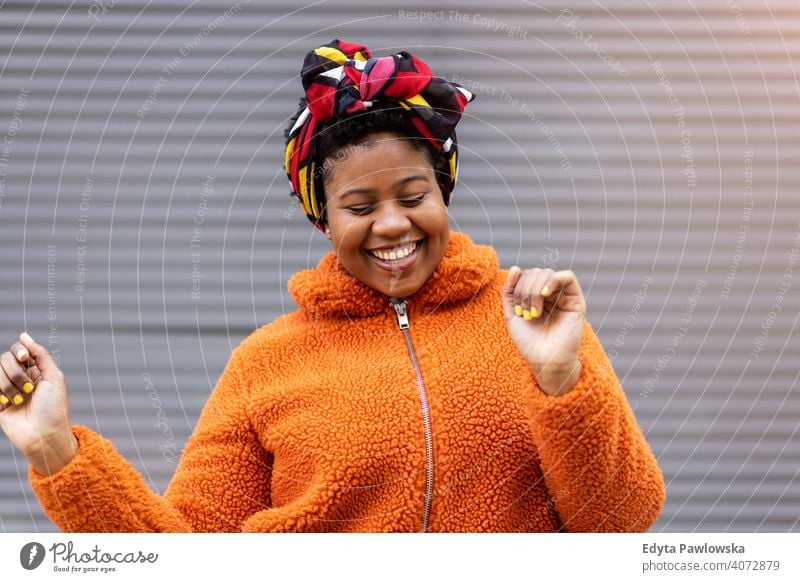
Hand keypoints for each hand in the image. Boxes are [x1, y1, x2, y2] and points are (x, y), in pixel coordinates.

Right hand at [0, 332, 76, 474]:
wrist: (43, 435)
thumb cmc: (53, 408)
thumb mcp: (54, 377)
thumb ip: (40, 355)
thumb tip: (24, 335)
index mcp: (36, 370)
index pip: (19, 350)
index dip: (19, 350)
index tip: (24, 357)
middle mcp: (20, 378)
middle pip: (5, 359)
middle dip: (16, 372)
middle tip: (28, 389)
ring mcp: (7, 390)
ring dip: (9, 386)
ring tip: (21, 400)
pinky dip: (0, 393)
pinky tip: (7, 404)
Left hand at [502, 266, 585, 395]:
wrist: (544, 361)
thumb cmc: (528, 342)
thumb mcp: (511, 315)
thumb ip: (509, 291)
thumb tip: (515, 268)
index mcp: (535, 297)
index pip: (525, 276)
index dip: (517, 287)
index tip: (517, 311)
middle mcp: (550, 295)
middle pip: (535, 273)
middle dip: (525, 290)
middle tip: (525, 313)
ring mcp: (563, 296)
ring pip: (547, 273)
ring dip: (535, 290)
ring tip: (534, 312)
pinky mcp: (576, 301)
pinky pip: (567, 277)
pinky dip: (553, 280)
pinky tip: (545, 293)